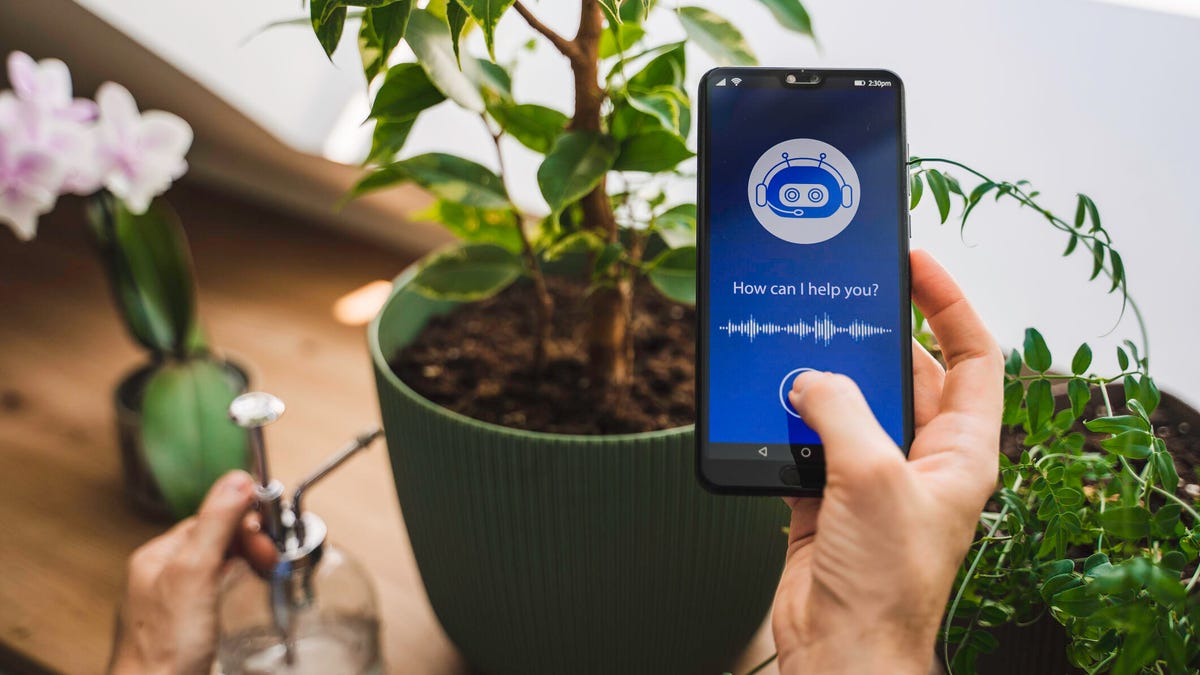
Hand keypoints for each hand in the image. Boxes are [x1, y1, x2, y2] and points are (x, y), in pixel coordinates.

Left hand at [108, 471, 277, 674]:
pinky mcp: (186, 624)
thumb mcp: (195, 574)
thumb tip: (236, 480)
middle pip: (214, 540)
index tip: (268, 534)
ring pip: (217, 565)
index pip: (208, 519)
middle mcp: (161, 575)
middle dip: (247, 542)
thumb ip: (215, 525)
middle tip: (270, 558)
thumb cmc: (164, 648)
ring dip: (244, 561)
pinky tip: (243, 593)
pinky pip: (215, 590)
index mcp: (157, 556)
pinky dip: (236, 584)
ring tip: (266, 569)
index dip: (243, 523)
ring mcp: (172, 601)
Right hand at [771, 250, 1003, 673]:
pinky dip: (787, 420)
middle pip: (906, 374)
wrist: (840, 650)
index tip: (915, 263)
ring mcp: (872, 476)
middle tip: (842, 298)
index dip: (949, 303)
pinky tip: (766, 402)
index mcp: (961, 451)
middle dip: (873, 337)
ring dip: (822, 379)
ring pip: (851, 404)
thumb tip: (810, 379)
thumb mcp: (871, 477)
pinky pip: (809, 439)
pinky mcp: (827, 495)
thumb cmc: (884, 582)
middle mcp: (921, 459)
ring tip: (796, 345)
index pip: (972, 356)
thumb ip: (841, 412)